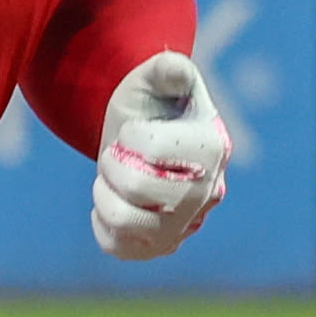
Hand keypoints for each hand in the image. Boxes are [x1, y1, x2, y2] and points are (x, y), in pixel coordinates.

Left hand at [90, 50, 229, 260]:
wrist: (145, 137)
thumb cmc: (154, 103)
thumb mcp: (157, 77)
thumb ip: (168, 68)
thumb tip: (175, 68)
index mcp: (212, 148)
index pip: (150, 148)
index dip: (129, 136)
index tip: (135, 131)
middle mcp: (208, 193)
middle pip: (136, 187)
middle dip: (111, 163)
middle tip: (117, 155)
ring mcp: (186, 225)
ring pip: (125, 223)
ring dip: (104, 195)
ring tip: (111, 181)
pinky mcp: (162, 247)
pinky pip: (119, 248)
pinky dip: (103, 225)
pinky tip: (112, 204)